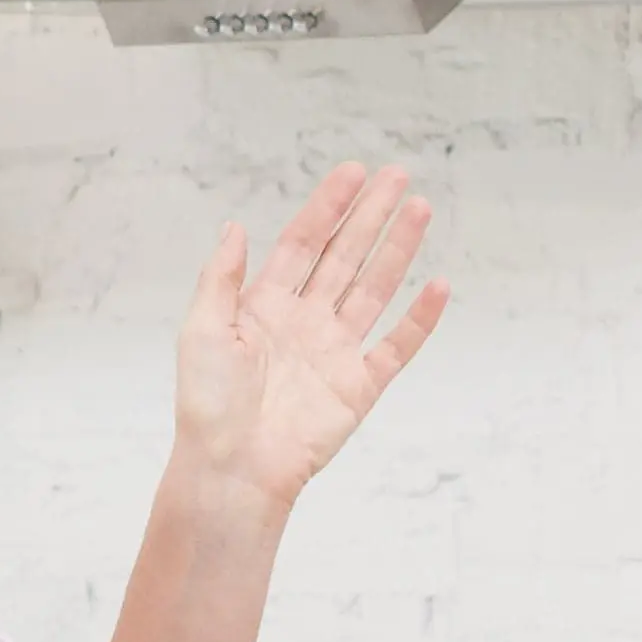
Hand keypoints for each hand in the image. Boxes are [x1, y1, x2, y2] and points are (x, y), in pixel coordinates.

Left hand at [169, 162, 445, 524]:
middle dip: (371, 216)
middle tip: (398, 176)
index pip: (303, 243)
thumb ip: (221, 277)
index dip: (328, 207)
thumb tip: (235, 226)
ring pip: (374, 289)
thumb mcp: (201, 329)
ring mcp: (335, 352)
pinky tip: (439, 285)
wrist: (232, 468)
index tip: (353, 173)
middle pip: (345, 257)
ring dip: (398, 250)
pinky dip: (420, 318)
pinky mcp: (360, 387)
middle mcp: (305, 322)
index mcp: (265, 306)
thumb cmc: (208, 405)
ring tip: (420, 209)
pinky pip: (397, 346)